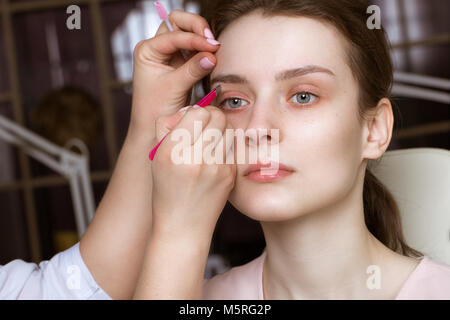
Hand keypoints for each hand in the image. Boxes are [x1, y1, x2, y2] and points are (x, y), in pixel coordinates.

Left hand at [129, 10, 220, 138]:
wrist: (153, 128)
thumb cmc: (155, 109)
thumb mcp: (173, 88)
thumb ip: (192, 69)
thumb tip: (213, 55)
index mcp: (148, 50)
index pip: (173, 35)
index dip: (194, 39)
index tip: (212, 46)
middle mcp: (158, 48)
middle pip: (178, 23)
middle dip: (196, 27)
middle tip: (212, 40)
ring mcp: (171, 55)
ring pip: (189, 33)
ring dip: (202, 37)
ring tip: (215, 48)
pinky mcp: (182, 64)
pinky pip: (196, 49)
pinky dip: (205, 50)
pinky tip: (214, 56)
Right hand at [150, 105, 235, 240]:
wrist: (183, 227)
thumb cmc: (167, 189)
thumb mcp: (156, 157)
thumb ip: (167, 127)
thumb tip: (190, 109)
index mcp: (172, 152)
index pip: (198, 112)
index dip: (197, 112)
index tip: (193, 121)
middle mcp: (195, 159)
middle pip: (218, 117)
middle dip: (212, 117)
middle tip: (205, 128)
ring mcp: (216, 169)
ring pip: (229, 130)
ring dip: (220, 131)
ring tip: (209, 144)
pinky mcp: (229, 176)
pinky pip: (232, 148)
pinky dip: (224, 149)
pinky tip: (214, 161)